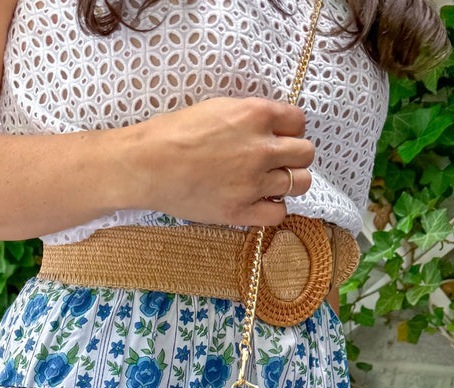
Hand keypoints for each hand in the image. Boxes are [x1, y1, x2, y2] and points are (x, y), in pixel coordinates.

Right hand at [122, 96, 314, 227]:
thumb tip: (268, 128)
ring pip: (301, 183)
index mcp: (256, 115)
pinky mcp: (240, 210)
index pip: (299, 121)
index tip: (277, 137)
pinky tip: (259, 202)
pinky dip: (274, 208)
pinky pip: (279, 214)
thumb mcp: (217, 107)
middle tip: (276, 161)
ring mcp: (253, 182)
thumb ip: (249, 117)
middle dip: (294, 156)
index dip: (290, 129)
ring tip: (269, 183)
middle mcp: (261, 149)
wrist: (147, 165)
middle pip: (306, 153)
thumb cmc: (173, 133)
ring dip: (289, 182)